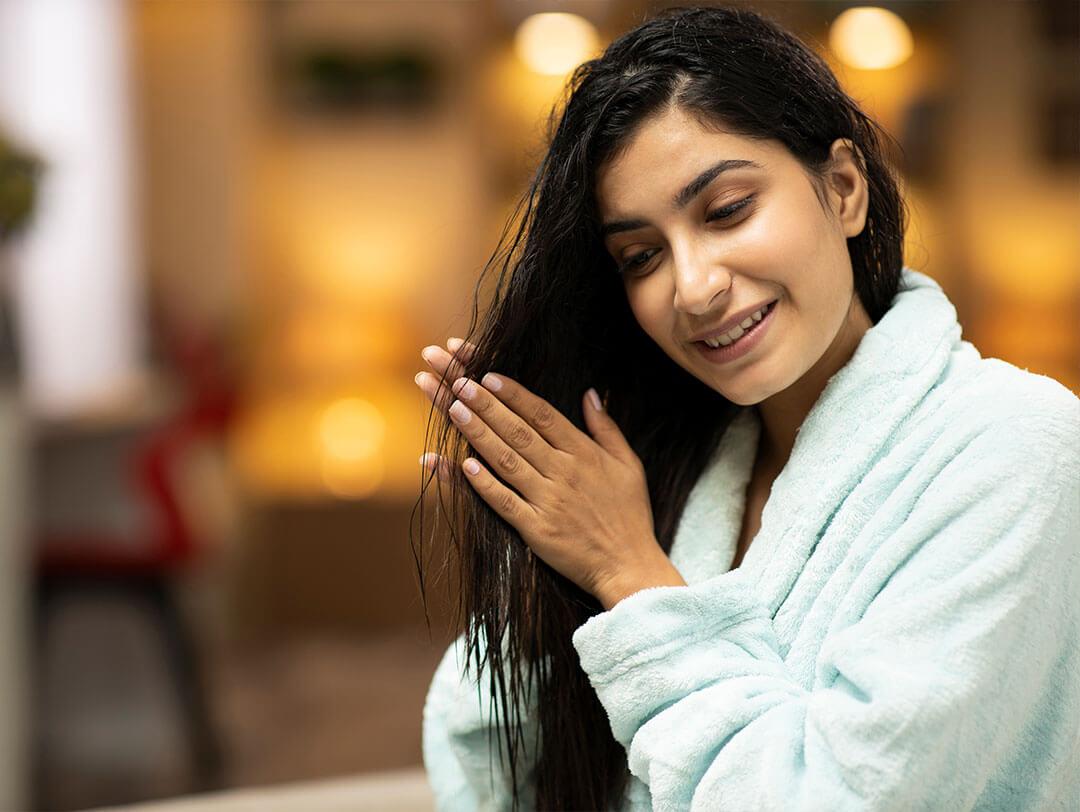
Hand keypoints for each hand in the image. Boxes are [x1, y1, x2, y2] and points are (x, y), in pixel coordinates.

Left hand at [414, 338, 683, 606]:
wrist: (629, 566)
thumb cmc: (630, 515)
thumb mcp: (629, 465)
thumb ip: (607, 428)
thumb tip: (590, 393)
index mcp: (585, 454)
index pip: (543, 416)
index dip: (515, 394)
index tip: (490, 376)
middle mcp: (564, 473)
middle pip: (519, 432)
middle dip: (487, 406)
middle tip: (460, 384)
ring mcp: (548, 501)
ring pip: (506, 461)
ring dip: (479, 434)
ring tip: (455, 411)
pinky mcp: (537, 530)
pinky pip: (505, 502)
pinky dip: (484, 484)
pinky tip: (462, 465)